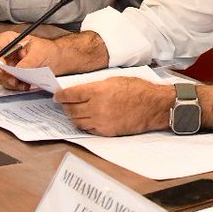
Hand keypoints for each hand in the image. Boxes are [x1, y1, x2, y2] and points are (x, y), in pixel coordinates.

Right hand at [0, 31, 62, 89]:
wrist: (57, 59)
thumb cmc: (49, 50)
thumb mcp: (39, 54)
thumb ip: (27, 62)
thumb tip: (17, 70)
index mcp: (10, 40)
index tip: (3, 68)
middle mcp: (6, 52)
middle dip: (4, 74)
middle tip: (14, 80)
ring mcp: (8, 63)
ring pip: (0, 75)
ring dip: (10, 82)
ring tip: (22, 84)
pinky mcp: (12, 73)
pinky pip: (8, 82)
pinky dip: (15, 86)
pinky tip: (24, 85)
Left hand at [54, 77, 171, 135]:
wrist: (154, 106)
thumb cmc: (139, 90)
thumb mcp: (115, 80)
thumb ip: (96, 86)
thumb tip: (81, 90)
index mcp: (98, 92)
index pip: (71, 95)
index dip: (61, 95)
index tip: (57, 95)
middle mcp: (97, 107)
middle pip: (71, 109)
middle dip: (65, 106)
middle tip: (64, 103)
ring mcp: (101, 121)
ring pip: (77, 121)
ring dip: (73, 116)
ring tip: (74, 111)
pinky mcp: (107, 131)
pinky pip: (88, 129)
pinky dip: (84, 124)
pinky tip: (86, 119)